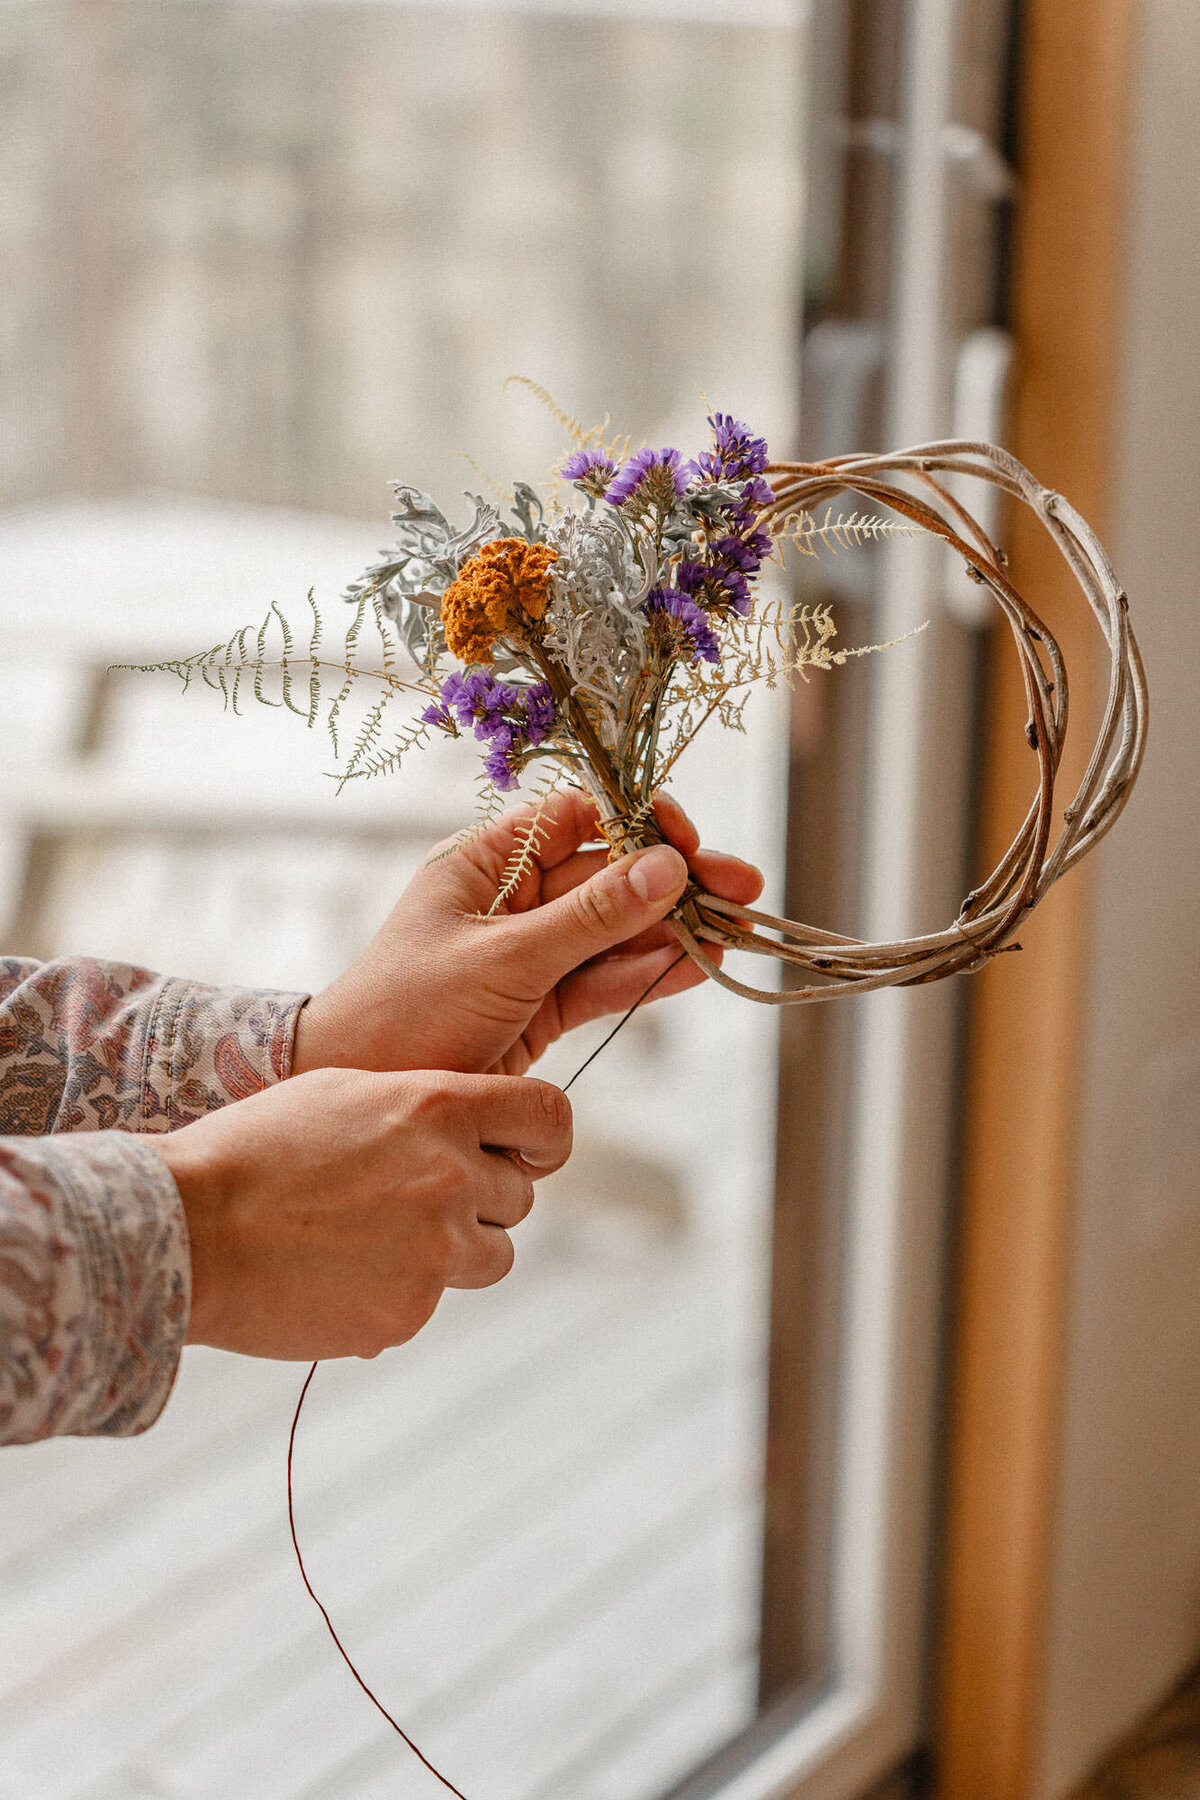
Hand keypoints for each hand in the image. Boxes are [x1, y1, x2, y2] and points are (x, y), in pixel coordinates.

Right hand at [155, 1066, 570, 1359]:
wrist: (187, 1229)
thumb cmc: (256, 1150)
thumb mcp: (348, 1093)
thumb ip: (425, 1109)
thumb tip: (476, 1131)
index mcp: (440, 1108)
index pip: (548, 1117)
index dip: (544, 1139)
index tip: (528, 1153)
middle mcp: (452, 1178)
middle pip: (519, 1197)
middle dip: (481, 1199)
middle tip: (411, 1198)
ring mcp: (435, 1253)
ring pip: (493, 1256)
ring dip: (454, 1251)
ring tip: (377, 1238)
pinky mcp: (409, 1313)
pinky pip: (431, 1302)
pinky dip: (398, 1292)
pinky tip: (339, 1274)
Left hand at [293, 789, 762, 1077]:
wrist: (362, 1092)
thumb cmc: (406, 1011)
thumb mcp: (502, 958)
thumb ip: (590, 918)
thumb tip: (665, 866)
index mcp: (486, 863)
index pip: (578, 821)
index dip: (636, 824)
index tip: (686, 840)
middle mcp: (512, 900)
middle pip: (610, 877)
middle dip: (675, 882)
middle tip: (742, 887)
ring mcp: (529, 955)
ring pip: (616, 932)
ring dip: (674, 932)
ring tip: (736, 931)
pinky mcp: (541, 1007)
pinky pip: (605, 981)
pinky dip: (649, 975)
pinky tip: (697, 965)